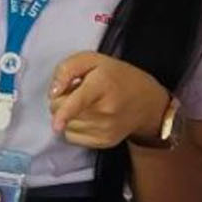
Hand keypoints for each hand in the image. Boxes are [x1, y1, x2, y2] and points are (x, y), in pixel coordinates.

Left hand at [48, 52, 169, 149]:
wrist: (148, 103)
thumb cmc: (118, 77)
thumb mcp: (94, 59)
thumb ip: (67, 68)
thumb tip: (53, 92)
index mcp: (102, 84)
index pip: (79, 101)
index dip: (65, 113)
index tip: (57, 124)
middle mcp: (105, 110)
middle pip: (61, 111)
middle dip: (61, 100)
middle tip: (78, 92)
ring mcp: (105, 129)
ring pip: (66, 125)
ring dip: (69, 115)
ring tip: (89, 104)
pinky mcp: (104, 142)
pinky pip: (73, 137)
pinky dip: (76, 127)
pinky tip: (91, 117)